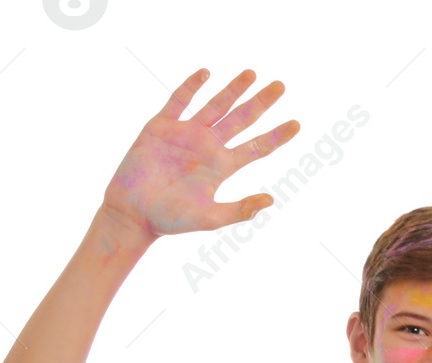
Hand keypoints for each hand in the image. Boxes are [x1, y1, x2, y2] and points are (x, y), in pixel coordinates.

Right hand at [100, 68, 300, 241]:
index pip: (257, 147)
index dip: (276, 136)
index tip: (297, 124)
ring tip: (252, 73)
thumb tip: (271, 200)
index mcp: (223, 166)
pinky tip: (207, 73)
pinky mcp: (161, 126)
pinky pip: (179, 101)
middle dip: (261, 103)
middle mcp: (209, 146)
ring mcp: (186, 134)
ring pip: (216, 105)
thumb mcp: (211, 218)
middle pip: (242, 120)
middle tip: (281, 86)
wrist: (134, 212)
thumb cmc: (171, 220)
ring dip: (233, 89)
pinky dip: (191, 86)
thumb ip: (240, 209)